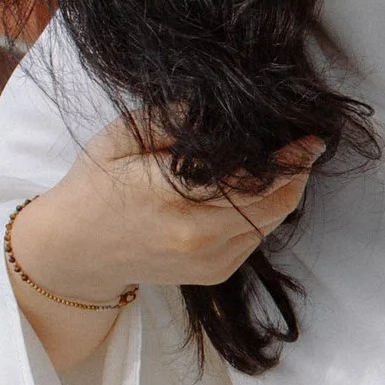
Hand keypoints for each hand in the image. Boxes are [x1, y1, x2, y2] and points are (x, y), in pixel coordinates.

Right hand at [6, 119, 322, 364]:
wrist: (73, 251)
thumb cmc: (94, 186)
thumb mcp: (122, 138)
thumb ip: (173, 119)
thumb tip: (221, 110)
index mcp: (175, 198)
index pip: (253, 177)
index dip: (289, 157)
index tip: (310, 137)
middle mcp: (199, 236)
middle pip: (274, 204)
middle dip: (297, 174)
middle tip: (306, 146)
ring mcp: (209, 261)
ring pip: (270, 224)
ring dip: (284, 194)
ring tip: (284, 164)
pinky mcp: (213, 274)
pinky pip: (255, 239)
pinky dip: (264, 214)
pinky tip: (255, 191)